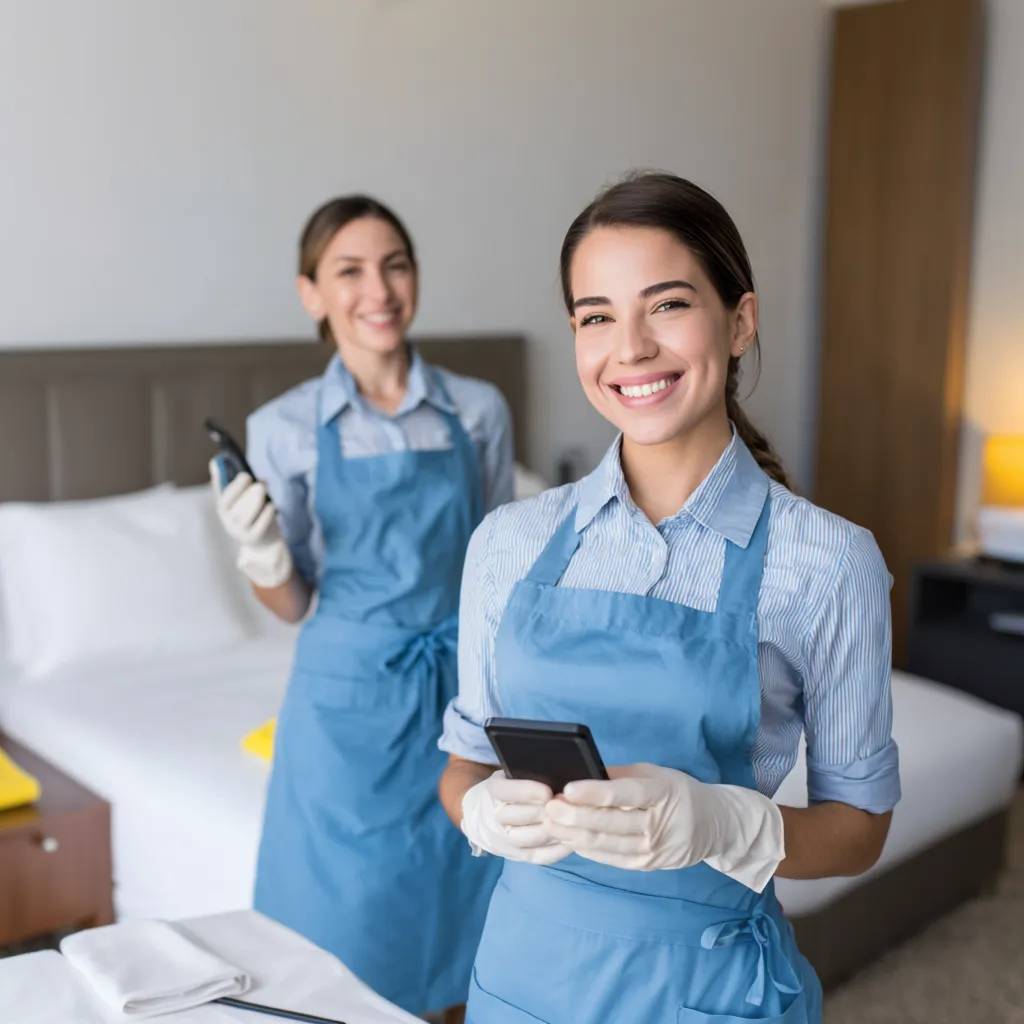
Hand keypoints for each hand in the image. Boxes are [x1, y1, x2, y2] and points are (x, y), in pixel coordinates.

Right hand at [209, 461, 292, 588]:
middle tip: (263, 482)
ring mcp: (240, 532)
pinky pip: (261, 522)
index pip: (225, 497)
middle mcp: (228, 522)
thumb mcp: (238, 500)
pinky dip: (268, 512)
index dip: (236, 485)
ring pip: (250, 511)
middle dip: (252, 490)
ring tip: (266, 492)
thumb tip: (214, 462)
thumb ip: (227, 482)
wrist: (263, 543)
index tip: (247, 476)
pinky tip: (272, 506)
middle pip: (239, 503)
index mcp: (222, 509)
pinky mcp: (253, 538)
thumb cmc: (251, 514)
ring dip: (260, 499)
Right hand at [461, 771, 571, 864]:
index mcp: (493, 791)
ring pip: (526, 839)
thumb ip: (528, 774)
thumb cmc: (511, 789)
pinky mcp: (516, 856)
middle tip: (564, 808)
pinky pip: (537, 856)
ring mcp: (504, 839)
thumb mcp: (511, 775)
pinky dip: (556, 850)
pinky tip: (571, 840)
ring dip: (550, 831)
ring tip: (569, 823)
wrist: (485, 816)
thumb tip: (556, 772)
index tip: (548, 791)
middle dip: (543, 812)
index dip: (527, 791)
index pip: (506, 791)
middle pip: (517, 817)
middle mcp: (494, 817)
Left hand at [544, 763, 783, 891]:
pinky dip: (587, 849)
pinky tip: (569, 839)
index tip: (567, 789)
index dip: (595, 793)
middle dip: (574, 816)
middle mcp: (659, 824)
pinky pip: (611, 858)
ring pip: (606, 844)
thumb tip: (583, 774)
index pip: (625, 794)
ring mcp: (653, 849)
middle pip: (610, 823)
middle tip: (548, 807)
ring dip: (574, 835)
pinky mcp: (647, 865)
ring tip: (551, 823)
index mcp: (662, 793)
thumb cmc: (678, 792)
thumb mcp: (656, 774)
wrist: (713, 825)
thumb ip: (622, 776)